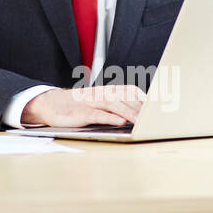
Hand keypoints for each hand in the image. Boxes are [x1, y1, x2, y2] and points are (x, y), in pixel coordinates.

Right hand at [22, 84, 146, 126]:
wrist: (53, 104)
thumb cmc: (81, 106)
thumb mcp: (101, 103)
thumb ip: (119, 106)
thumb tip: (140, 114)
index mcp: (109, 91)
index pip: (132, 92)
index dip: (146, 99)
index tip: (159, 109)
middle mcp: (102, 94)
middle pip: (126, 99)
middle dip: (141, 109)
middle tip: (155, 119)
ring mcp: (92, 102)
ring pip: (114, 105)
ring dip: (129, 113)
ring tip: (141, 122)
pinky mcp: (82, 113)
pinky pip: (98, 114)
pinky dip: (110, 118)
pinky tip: (121, 122)